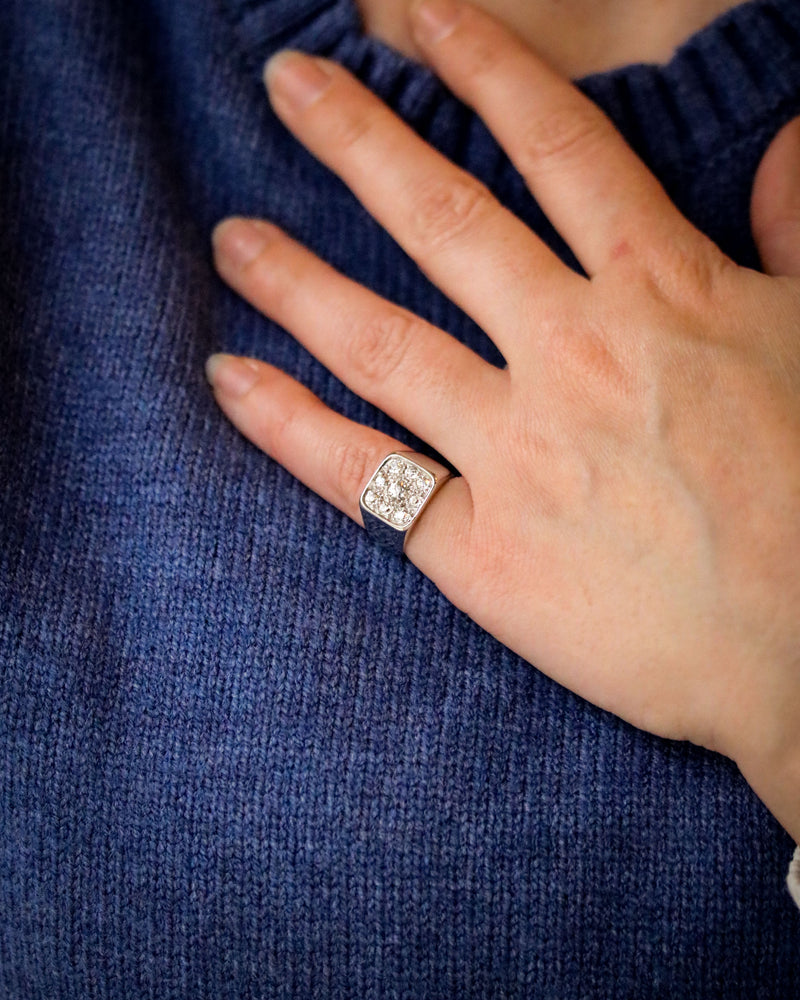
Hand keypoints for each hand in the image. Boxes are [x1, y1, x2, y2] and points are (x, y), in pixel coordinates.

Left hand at [206, 0, 799, 839]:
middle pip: (444, 221)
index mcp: (664, 297)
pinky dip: (289, 427)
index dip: (487, 67)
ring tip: (234, 241)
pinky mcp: (482, 550)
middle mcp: (576, 357)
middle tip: (287, 87)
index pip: (559, 150)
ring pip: (381, 342)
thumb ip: (798, 236)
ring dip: (296, 280)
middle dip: (358, 140)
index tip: (421, 19)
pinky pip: (364, 479)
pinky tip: (230, 381)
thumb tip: (790, 144)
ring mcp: (520, 453)